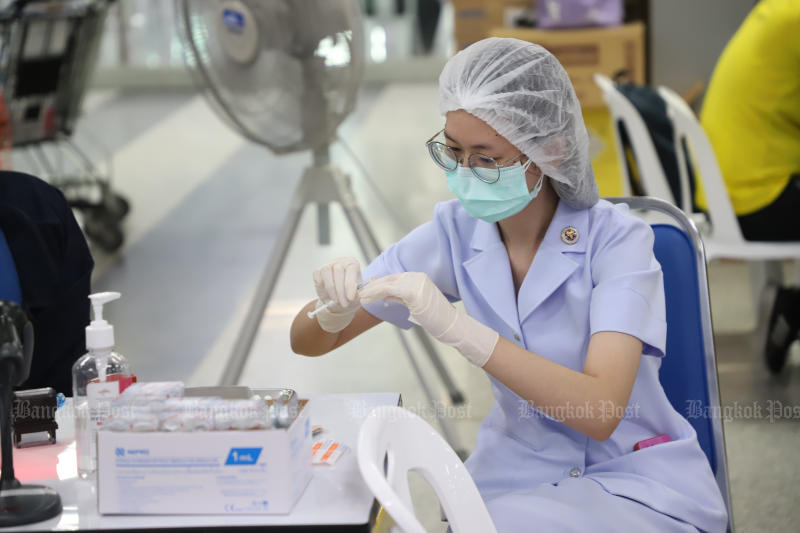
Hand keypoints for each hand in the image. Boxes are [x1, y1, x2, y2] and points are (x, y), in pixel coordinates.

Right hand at [312, 257, 361, 332]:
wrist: (340, 298)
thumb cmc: (350, 294)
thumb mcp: (357, 295)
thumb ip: (358, 294)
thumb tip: (356, 295)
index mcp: (352, 263)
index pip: (351, 268)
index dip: (350, 284)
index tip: (350, 297)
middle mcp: (340, 262)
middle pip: (338, 270)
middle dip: (341, 290)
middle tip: (344, 304)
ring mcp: (328, 265)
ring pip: (327, 272)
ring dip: (331, 289)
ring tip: (336, 301)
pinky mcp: (318, 271)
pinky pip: (318, 276)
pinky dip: (323, 287)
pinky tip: (329, 295)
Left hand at [359, 272, 498, 366]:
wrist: (451, 325)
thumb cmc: (436, 319)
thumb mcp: (416, 305)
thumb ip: (401, 297)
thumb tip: (384, 295)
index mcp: (419, 278)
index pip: (394, 278)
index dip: (379, 284)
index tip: (368, 290)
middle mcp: (417, 277)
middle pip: (389, 279)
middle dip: (373, 286)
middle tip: (360, 293)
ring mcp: (415, 283)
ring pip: (386, 283)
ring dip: (371, 290)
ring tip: (360, 297)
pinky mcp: (412, 291)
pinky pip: (388, 290)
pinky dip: (375, 293)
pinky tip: (367, 299)